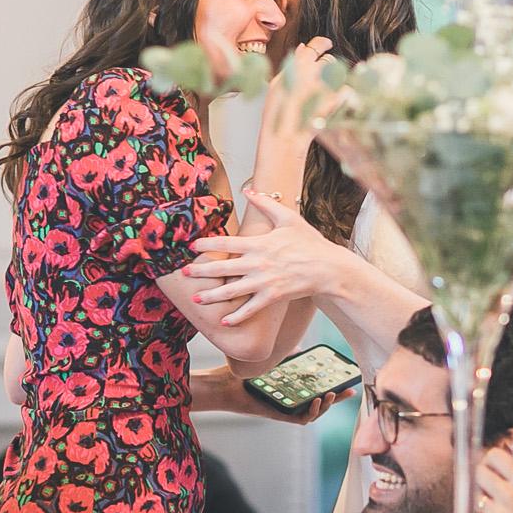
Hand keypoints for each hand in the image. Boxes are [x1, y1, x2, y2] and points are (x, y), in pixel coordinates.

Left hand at [186, 192, 343, 323]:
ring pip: (232, 290)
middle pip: (223, 268)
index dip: (207, 245)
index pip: (226, 242)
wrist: (328, 267)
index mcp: (259, 243)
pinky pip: (250, 309)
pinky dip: (236, 316)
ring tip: (196, 300)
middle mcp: (258, 263)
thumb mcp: (288, 218)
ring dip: (212, 296)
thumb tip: (248, 190)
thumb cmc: (310, 242)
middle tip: (184, 274)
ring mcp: (264, 282)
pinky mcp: (273, 297)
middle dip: (201, 272)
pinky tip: (223, 321)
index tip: (193, 247)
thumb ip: (266, 204)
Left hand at [191, 363, 348, 422]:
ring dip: (325, 406)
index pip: (318, 389)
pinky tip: (315, 400)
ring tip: (331, 394)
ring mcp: (286, 409)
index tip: (349, 380)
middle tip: (350, 391)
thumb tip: (300, 344)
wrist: (224, 384)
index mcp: (292, 389)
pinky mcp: (278, 416)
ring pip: (313, 413)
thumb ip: (286, 355)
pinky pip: (300, 419)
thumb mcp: (271, 361)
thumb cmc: (243, 374)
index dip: (335, 387)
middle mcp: (291, 401)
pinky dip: (310, 412)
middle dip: (337, 398)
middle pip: (321, 403)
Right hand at [261, 37, 338, 141]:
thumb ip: (292, 63)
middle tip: (319, 82)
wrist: (287, 135)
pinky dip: (341, 96)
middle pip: (329, 61)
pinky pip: (346, 90)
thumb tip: (303, 48)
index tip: (326, 45)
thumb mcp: (278, 83)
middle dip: (326, 69)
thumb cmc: (278, 112)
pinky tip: (329, 105)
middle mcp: (316, 71)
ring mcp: (329, 84)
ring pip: (339, 75)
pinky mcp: (339, 98)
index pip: (317, 45)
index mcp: (299, 64)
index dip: (322, 44)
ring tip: (321, 97)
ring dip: (333, 82)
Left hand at [474, 450, 512, 512]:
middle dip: (480, 478)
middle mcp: (510, 495)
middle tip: (485, 485)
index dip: (489, 460)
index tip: (489, 465)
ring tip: (492, 508)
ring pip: (473, 495)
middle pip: (478, 472)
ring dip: (478, 500)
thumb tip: (502, 464)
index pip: (495, 456)